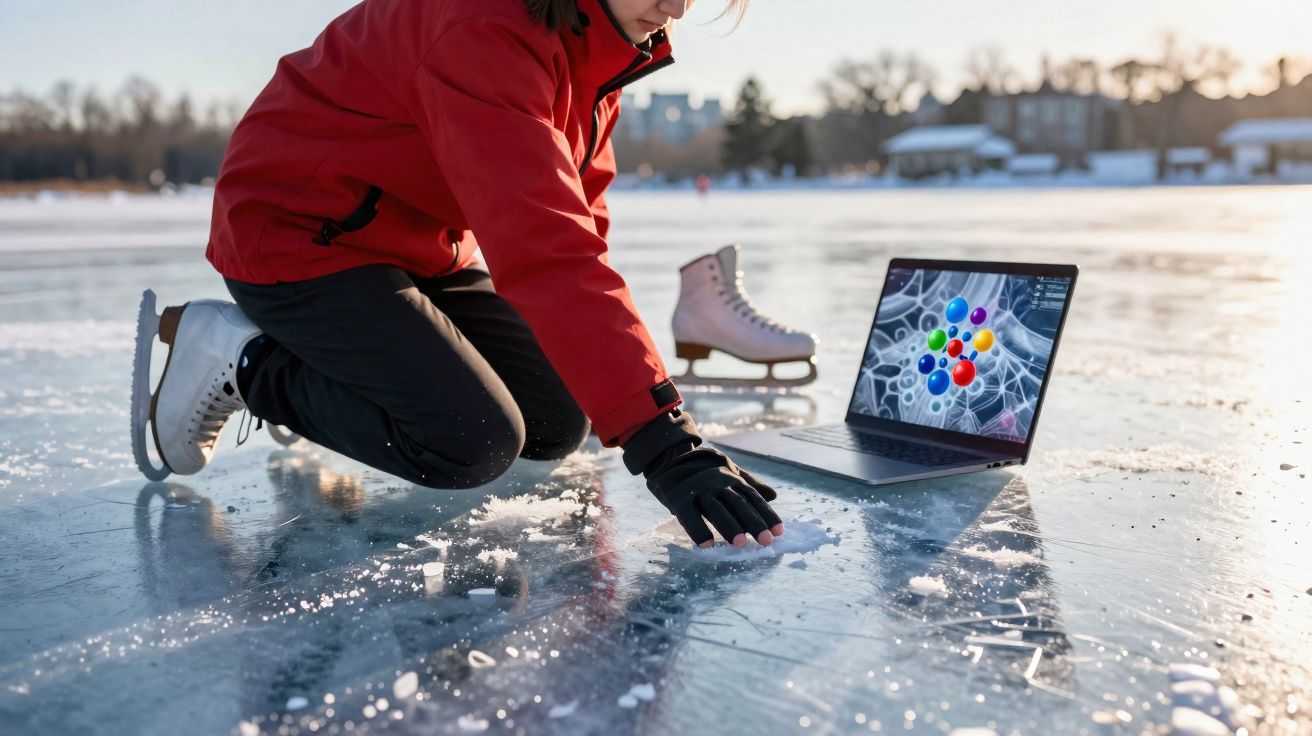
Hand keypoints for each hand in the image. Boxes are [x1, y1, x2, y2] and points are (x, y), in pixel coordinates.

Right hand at [621, 410, 783, 547]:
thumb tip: (773, 495)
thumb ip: (750, 484)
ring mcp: (698, 489)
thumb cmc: (703, 472)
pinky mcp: (678, 496)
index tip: (779, 532)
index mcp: (732, 478)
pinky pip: (688, 515)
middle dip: (754, 522)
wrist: (669, 457)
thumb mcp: (728, 473)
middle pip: (739, 504)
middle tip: (766, 541)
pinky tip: (706, 545)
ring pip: (716, 509)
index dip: (766, 514)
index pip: (753, 498)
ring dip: (729, 526)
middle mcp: (718, 482)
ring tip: (740, 543)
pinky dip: (697, 529)